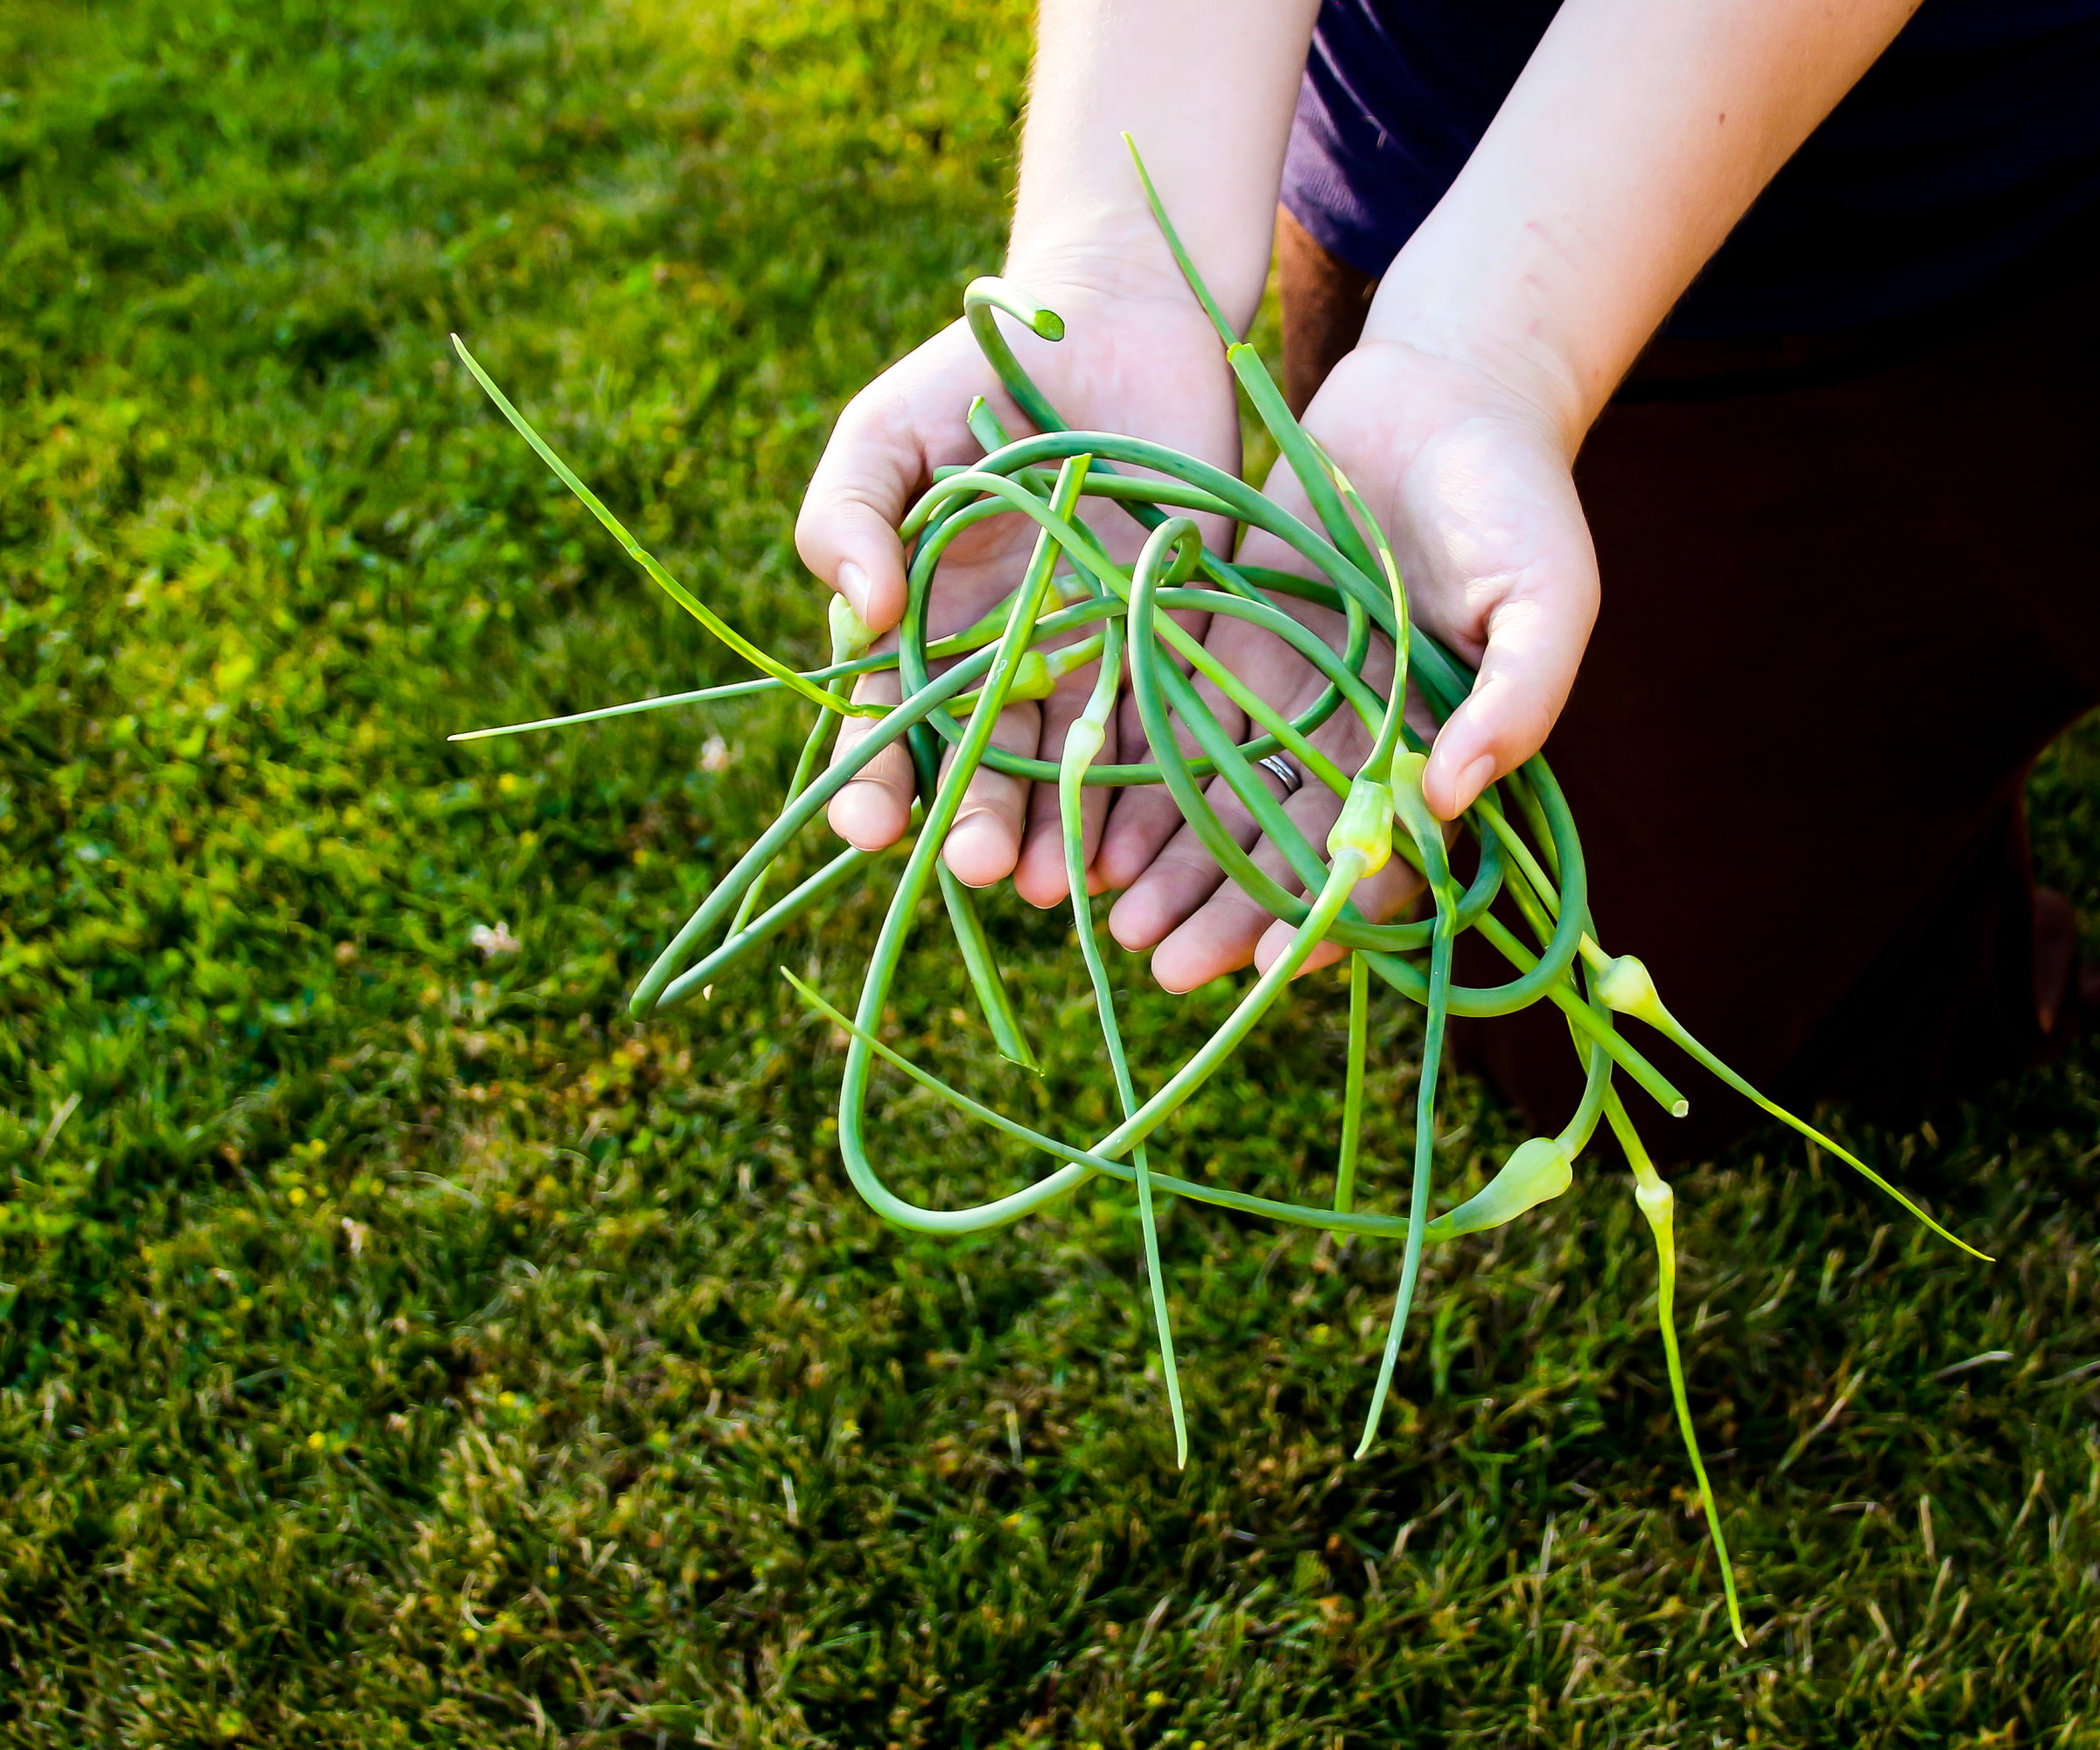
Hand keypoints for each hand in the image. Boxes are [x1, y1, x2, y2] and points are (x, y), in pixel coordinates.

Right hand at [794, 268, 1240, 901]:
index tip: (869, 825)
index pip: (889, 726)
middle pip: (982, 766)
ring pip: (1069, 770)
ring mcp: (1089, 660)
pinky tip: (1133, 837)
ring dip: (1058, 831)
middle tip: (980, 867)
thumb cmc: (974, 376)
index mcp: (921, 628)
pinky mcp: (1169, 641)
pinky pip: (1156, 726)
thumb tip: (861, 608)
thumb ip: (848, 511)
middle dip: (975, 822)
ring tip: (1048, 880)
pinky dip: (1143, 785)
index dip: (876, 780)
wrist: (1111, 322)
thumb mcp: (888, 431)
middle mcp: (1003, 665)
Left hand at [1101, 337, 1599, 988]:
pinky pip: (1172, 728)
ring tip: (1116, 921)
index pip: (1382, 858)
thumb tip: (1456, 796)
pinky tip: (1090, 831)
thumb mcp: (1547, 591)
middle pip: (1283, 848)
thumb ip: (1519, 694)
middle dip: (1224, 912)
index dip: (1330, 910)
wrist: (1439, 396)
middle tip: (1164, 968)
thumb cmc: (1515, 495)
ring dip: (1170, 868)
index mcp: (1436, 750)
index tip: (1277, 956)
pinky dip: (1134, 784)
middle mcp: (1352, 743)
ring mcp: (1284, 697)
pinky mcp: (1225, 645)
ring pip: (1218, 804)